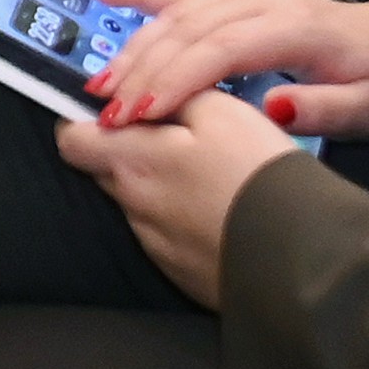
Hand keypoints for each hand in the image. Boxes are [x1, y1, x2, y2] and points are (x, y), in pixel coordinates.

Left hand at [46, 84, 310, 304]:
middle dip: (125, 150)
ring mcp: (154, 246)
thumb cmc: (256, 174)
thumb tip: (150, 95)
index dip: (83, 119)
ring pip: (138, 204)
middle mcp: (131, 206)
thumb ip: (175, 96)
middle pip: (104, 170)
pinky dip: (182, 219)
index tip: (116, 109)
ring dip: (157, 187)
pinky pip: (166, 235)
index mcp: (131, 162)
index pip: (69, 140)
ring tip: (207, 176)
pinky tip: (220, 212)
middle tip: (173, 137)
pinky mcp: (179, 273)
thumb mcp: (222, 111)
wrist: (299, 259)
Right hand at [92, 0, 368, 140]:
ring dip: (134, 48)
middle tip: (107, 115)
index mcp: (293, 28)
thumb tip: (270, 105)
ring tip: (99, 87)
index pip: (222, 50)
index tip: (143, 115)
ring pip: (176, 16)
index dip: (178, 80)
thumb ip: (323, 109)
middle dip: (143, 73)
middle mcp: (261, 2)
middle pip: (188, 32)